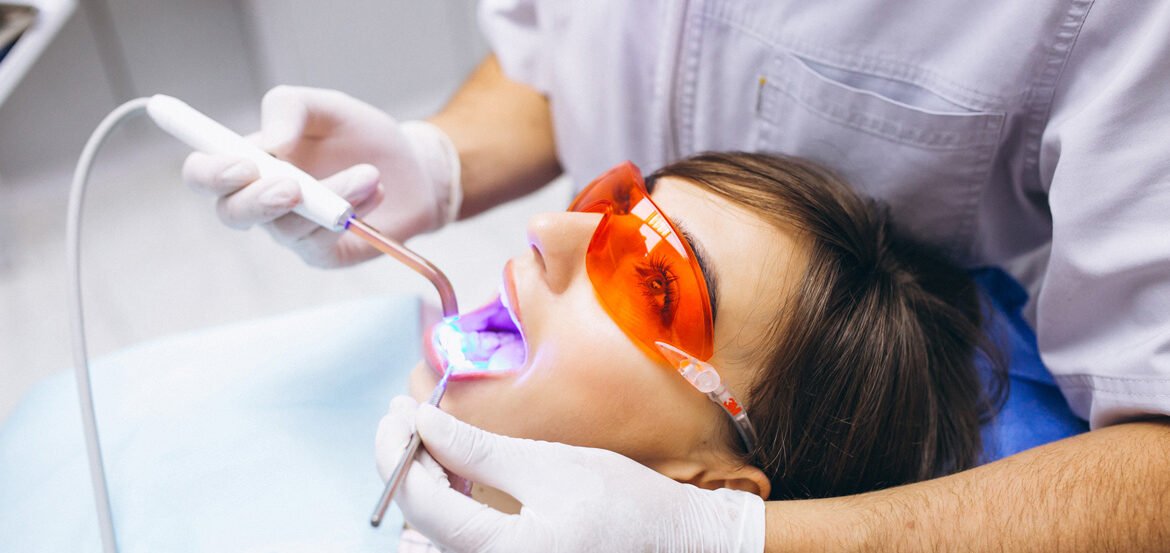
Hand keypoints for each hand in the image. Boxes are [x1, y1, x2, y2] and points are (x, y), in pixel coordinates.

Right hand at [182, 86, 459, 266]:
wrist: (414, 167)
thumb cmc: (361, 136)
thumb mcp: (326, 107)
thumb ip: (288, 110)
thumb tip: (268, 145)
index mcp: (251, 161)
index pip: (204, 174)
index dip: (210, 173)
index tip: (244, 165)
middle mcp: (261, 201)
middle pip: (231, 214)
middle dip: (258, 202)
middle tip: (293, 187)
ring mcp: (291, 231)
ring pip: (288, 225)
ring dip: (330, 196)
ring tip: (370, 174)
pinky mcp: (322, 254)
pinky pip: (320, 241)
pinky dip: (349, 212)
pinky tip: (376, 191)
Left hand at [374, 396, 765, 552]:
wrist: (678, 546)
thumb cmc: (627, 507)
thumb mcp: (552, 466)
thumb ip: (479, 451)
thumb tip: (422, 422)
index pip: (419, 503)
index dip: (397, 452)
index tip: (395, 410)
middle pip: (418, 521)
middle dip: (405, 463)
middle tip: (406, 414)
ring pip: (433, 533)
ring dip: (424, 483)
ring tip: (432, 437)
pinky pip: (459, 542)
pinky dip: (449, 503)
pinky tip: (457, 471)